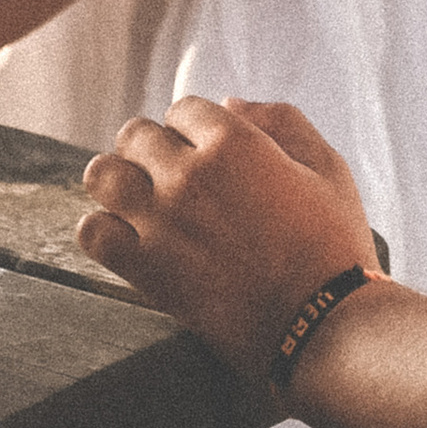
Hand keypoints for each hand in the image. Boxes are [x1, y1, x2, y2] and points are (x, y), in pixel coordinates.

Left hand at [77, 95, 377, 389]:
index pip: (183, 109)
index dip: (194, 131)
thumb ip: (282, 121)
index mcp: (234, 140)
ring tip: (139, 204)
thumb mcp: (328, 169)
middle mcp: (188, 173)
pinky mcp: (145, 269)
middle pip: (134, 135)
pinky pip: (92, 232)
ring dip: (118, 183)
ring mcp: (161, 221)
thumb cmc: (334, 248)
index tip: (205, 157)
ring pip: (101, 175)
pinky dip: (103, 231)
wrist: (324, 326)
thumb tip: (229, 102)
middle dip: (152, 151)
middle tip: (171, 180)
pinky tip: (128, 240)